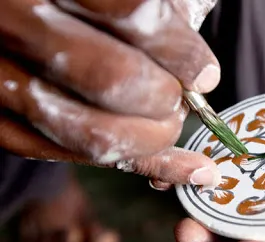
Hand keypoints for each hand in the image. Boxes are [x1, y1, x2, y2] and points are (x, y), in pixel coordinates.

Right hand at [0, 0, 221, 186]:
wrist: (10, 12)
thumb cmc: (79, 0)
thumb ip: (159, 10)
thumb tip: (202, 73)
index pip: (132, 12)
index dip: (179, 51)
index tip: (205, 75)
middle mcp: (12, 22)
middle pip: (113, 78)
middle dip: (165, 100)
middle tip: (181, 101)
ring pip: (92, 133)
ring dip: (150, 140)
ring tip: (168, 126)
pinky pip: (69, 156)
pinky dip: (128, 162)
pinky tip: (164, 157)